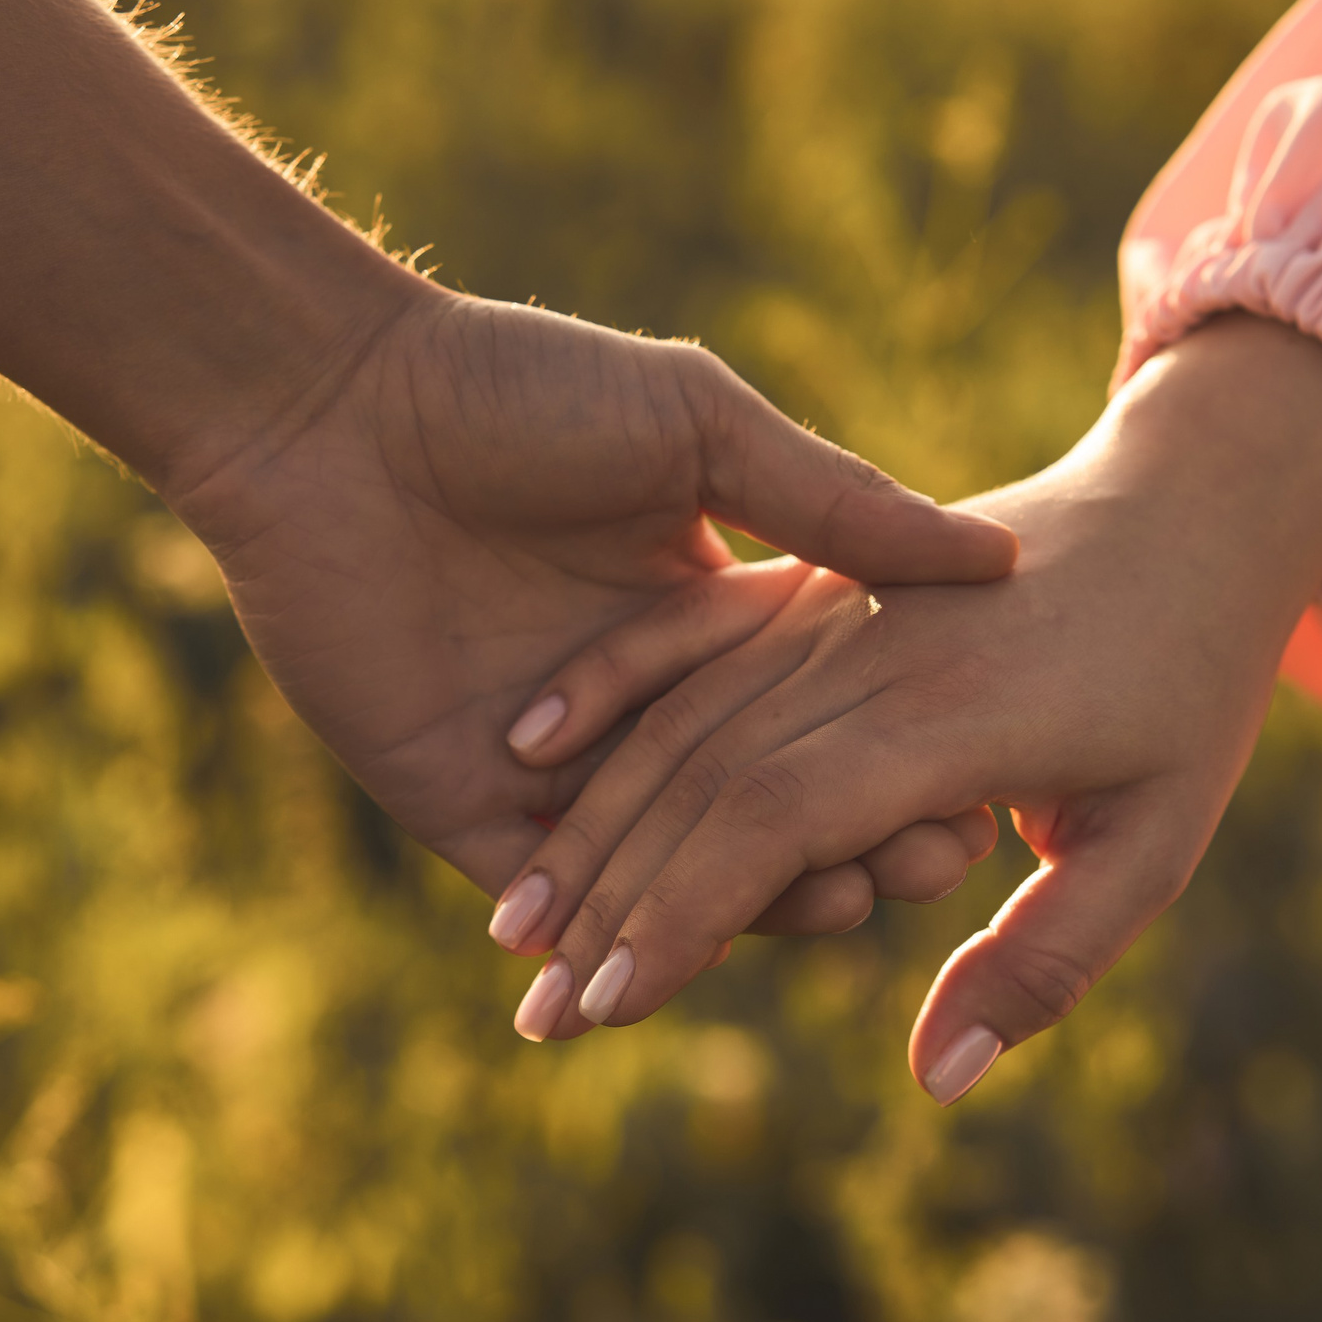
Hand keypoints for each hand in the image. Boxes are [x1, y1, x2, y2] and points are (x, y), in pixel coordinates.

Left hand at [161, 284, 1018, 912]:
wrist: (329, 410)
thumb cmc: (515, 390)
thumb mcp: (702, 429)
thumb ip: (833, 502)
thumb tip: (992, 560)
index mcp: (691, 609)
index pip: (807, 711)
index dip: (892, 746)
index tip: (979, 773)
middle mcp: (627, 700)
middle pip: (751, 803)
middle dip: (846, 836)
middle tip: (938, 861)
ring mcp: (547, 761)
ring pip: (665, 865)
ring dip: (755, 897)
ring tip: (850, 904)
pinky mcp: (458, 804)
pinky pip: (555, 888)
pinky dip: (630, 920)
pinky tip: (709, 931)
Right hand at [500, 317, 1321, 1099]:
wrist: (1186, 506)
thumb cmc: (1187, 688)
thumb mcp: (1158, 841)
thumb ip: (1043, 961)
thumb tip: (930, 1079)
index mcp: (950, 719)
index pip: (777, 821)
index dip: (685, 914)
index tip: (611, 1003)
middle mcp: (866, 655)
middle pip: (703, 779)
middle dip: (610, 901)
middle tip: (534, 1017)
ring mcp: (831, 606)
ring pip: (680, 716)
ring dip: (591, 822)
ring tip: (512, 927)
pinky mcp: (811, 579)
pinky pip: (690, 632)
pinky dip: (608, 688)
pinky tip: (530, 745)